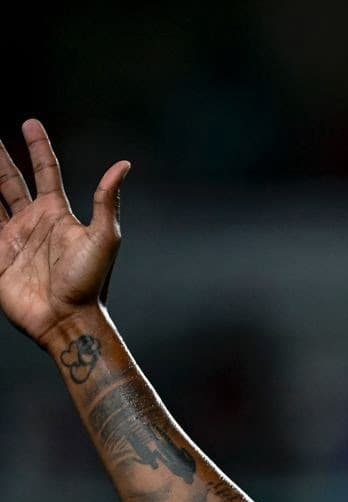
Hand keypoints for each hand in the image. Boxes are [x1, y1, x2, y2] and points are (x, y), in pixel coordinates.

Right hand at [0, 120, 129, 343]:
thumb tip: (123, 165)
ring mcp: (12, 238)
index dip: (38, 147)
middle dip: (0, 159)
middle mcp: (33, 222)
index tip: (29, 123)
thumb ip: (106, 200)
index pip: (46, 172)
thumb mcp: (104, 237)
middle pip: (11, 182)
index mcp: (58, 215)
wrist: (67, 319)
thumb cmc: (90, 282)